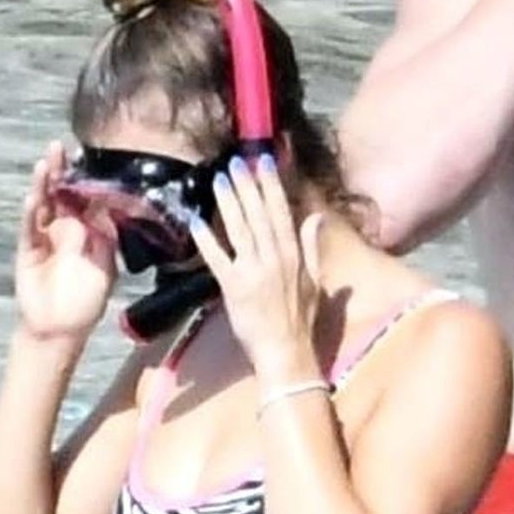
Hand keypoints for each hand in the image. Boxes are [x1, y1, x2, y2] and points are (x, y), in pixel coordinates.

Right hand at [13, 140, 117, 341]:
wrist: (60, 328)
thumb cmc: (86, 299)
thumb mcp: (106, 267)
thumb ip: (105, 239)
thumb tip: (105, 210)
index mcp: (89, 230)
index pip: (87, 198)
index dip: (87, 179)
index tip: (88, 157)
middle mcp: (66, 227)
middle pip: (62, 193)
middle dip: (61, 171)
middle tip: (59, 147)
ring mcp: (45, 236)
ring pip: (43, 204)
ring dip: (43, 185)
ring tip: (44, 164)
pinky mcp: (28, 249)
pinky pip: (29, 228)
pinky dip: (30, 213)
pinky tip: (32, 198)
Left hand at [190, 154, 323, 387]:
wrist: (286, 352)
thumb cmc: (301, 320)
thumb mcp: (315, 281)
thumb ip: (312, 247)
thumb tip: (317, 217)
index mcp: (294, 254)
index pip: (282, 211)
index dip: (271, 184)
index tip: (263, 161)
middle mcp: (275, 258)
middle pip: (259, 214)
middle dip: (247, 185)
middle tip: (235, 161)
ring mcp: (253, 272)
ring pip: (239, 229)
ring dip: (228, 203)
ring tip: (218, 179)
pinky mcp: (233, 288)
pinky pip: (218, 258)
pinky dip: (207, 240)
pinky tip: (196, 221)